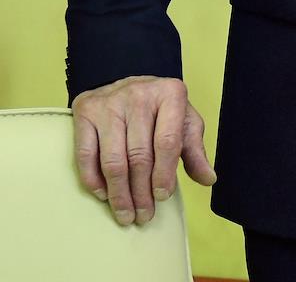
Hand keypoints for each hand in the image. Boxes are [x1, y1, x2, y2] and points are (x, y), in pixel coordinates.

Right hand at [71, 74, 216, 225]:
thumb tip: (208, 179)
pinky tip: (104, 195)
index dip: (164, 174)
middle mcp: (139, 95)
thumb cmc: (159, 107)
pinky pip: (86, 156)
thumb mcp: (184, 120)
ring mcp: (109, 103)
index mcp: (170, 93)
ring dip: (119, 195)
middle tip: (143, 216)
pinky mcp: (85, 112)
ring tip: (126, 214)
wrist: (125, 80)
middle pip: (139, 156)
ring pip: (113, 160)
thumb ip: (194, 149)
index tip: (162, 196)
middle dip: (141, 193)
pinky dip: (94, 181)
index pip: (167, 141)